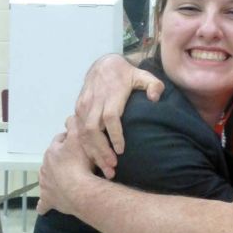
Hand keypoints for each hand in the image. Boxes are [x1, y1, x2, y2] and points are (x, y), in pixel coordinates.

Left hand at [37, 118, 92, 214]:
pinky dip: (45, 204)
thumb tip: (72, 115)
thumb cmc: (81, 163)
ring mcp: (45, 183)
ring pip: (47, 178)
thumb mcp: (81, 138)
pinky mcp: (48, 199)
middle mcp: (45, 166)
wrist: (79, 189)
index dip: (70, 141)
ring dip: (55, 178)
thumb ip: (76, 125)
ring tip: (68, 180)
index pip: (60, 141)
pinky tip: (45, 207)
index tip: (80, 143)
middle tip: (77, 161)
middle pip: (52, 159)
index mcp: (53, 151)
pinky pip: (44, 203)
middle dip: (61, 159)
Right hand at [75, 54, 163, 178]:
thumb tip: (155, 98)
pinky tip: (95, 159)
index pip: (110, 116)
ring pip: (83, 132)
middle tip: (112, 166)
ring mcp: (84, 105)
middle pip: (93, 128)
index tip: (121, 150)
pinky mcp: (78, 108)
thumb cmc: (127, 74)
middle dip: (101, 149)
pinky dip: (85, 146)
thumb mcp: (143, 75)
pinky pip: (78, 130)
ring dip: (92, 151)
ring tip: (105, 168)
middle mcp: (94, 100)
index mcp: (111, 94)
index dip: (114, 135)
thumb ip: (153, 85)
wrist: (104, 64)